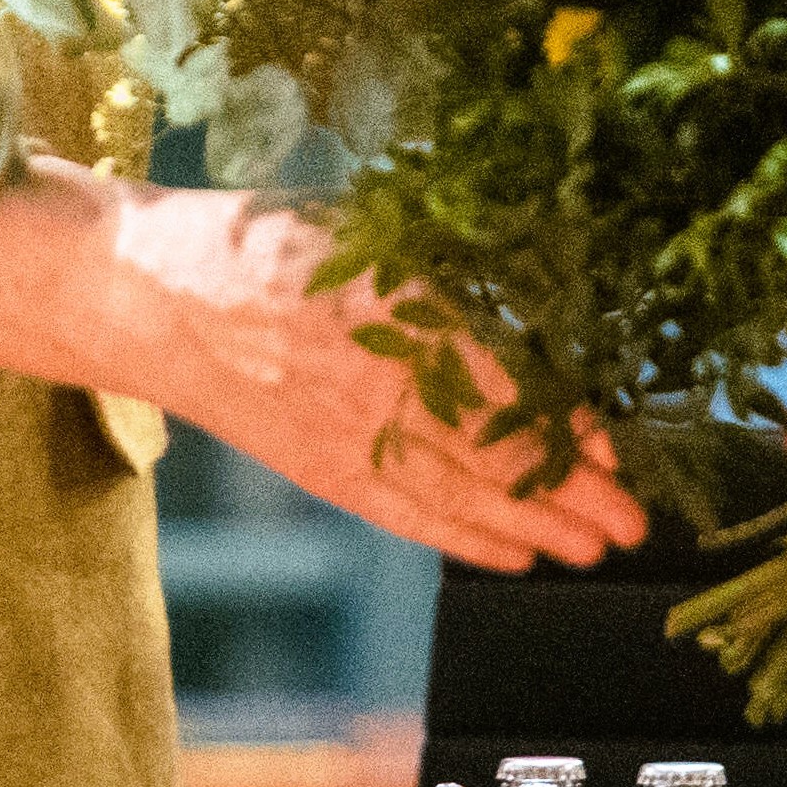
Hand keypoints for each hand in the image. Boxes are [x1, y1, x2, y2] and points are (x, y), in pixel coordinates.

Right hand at [0, 164, 644, 573]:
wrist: (152, 293)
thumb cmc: (268, 242)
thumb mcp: (369, 232)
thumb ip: (449, 274)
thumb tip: (543, 309)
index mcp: (390, 308)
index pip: (499, 384)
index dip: (563, 427)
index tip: (618, 449)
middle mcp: (371, 383)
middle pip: (489, 454)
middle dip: (570, 494)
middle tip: (634, 523)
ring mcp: (341, 436)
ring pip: (454, 496)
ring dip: (532, 528)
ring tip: (594, 548)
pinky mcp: (318, 470)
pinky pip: (401, 515)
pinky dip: (462, 538)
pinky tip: (512, 554)